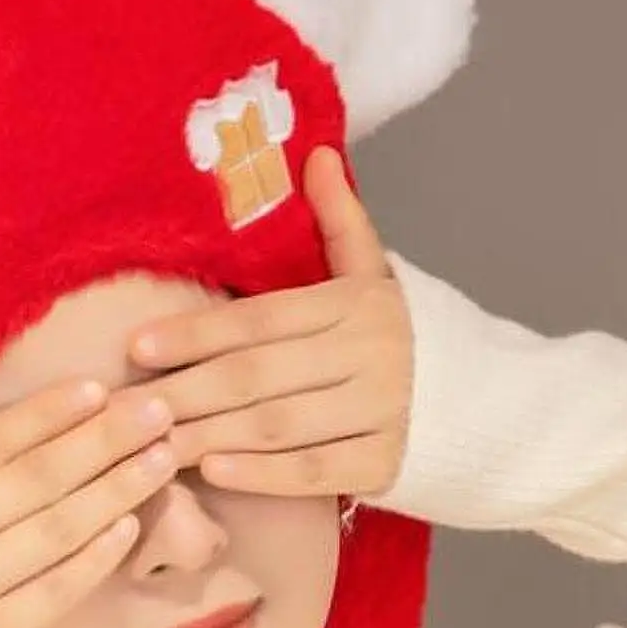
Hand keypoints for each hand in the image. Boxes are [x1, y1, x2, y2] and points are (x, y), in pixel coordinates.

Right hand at [0, 370, 176, 627]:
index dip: (48, 412)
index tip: (96, 389)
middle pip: (40, 475)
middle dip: (105, 438)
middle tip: (158, 409)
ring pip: (59, 526)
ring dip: (117, 487)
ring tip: (163, 457)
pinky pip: (54, 594)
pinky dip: (94, 558)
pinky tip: (128, 528)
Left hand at [126, 147, 413, 499]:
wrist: (502, 406)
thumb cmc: (416, 336)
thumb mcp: (378, 275)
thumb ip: (341, 220)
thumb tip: (316, 153)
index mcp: (357, 304)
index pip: (260, 319)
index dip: (195, 332)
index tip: (137, 346)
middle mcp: (370, 356)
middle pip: (257, 375)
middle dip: (184, 391)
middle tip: (124, 406)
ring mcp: (382, 413)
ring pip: (278, 425)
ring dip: (207, 435)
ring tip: (150, 441)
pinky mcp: (390, 465)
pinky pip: (315, 471)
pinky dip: (261, 473)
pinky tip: (213, 469)